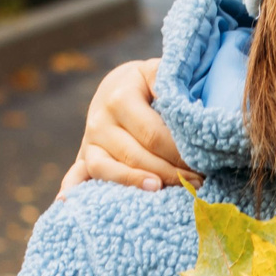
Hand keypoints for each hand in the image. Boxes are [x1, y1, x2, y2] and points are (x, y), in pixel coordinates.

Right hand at [57, 59, 193, 195]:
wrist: (119, 84)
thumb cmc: (148, 83)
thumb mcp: (159, 72)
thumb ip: (171, 86)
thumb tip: (186, 112)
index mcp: (120, 97)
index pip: (153, 134)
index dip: (179, 153)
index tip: (203, 164)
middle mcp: (99, 120)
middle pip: (135, 155)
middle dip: (169, 172)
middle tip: (198, 183)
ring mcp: (89, 141)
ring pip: (107, 169)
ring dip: (133, 183)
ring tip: (159, 191)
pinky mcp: (83, 157)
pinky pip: (76, 176)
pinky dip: (72, 189)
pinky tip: (71, 202)